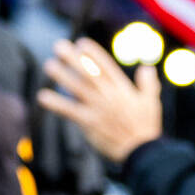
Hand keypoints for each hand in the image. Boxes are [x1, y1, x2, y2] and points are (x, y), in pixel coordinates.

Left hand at [35, 39, 162, 162]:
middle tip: (59, 46)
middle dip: (73, 58)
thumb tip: (147, 67)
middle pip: (88, 73)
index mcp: (122, 88)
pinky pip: (69, 110)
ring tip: (49, 65)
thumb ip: (148, 83)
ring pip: (77, 88)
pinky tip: (43, 96)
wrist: (141, 151)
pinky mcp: (90, 122)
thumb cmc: (146, 127)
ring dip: (62, 76)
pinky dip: (56, 103)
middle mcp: (109, 95)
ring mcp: (98, 108)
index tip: (81, 43)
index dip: (93, 53)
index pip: (105, 66)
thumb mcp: (151, 102)